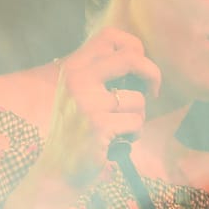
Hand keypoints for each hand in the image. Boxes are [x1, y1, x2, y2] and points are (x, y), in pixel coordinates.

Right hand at [31, 27, 161, 192]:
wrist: (56, 170)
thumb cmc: (76, 132)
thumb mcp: (78, 94)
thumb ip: (101, 75)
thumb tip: (141, 62)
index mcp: (73, 68)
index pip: (110, 37)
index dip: (135, 50)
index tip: (139, 71)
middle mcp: (77, 80)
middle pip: (131, 59)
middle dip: (152, 74)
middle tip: (152, 92)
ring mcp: (87, 103)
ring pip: (138, 100)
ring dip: (138, 118)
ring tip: (119, 130)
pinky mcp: (98, 126)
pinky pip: (136, 124)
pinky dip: (133, 136)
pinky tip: (117, 143)